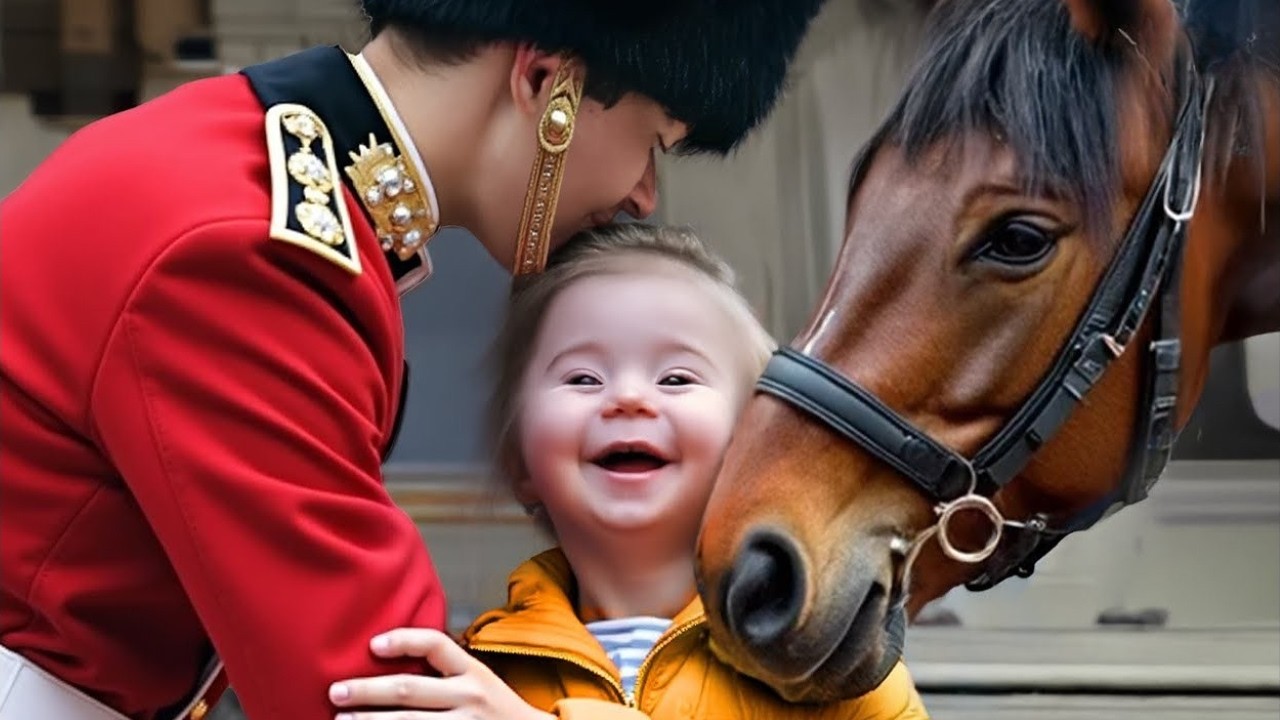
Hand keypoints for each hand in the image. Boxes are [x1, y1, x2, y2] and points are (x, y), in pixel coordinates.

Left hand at [329, 628, 554, 719]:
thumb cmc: (494, 706)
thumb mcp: (479, 680)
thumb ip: (446, 671)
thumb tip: (390, 656)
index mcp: (473, 672)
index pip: (436, 645)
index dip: (403, 641)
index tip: (372, 644)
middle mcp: (469, 697)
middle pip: (409, 690)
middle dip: (367, 690)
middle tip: (336, 692)